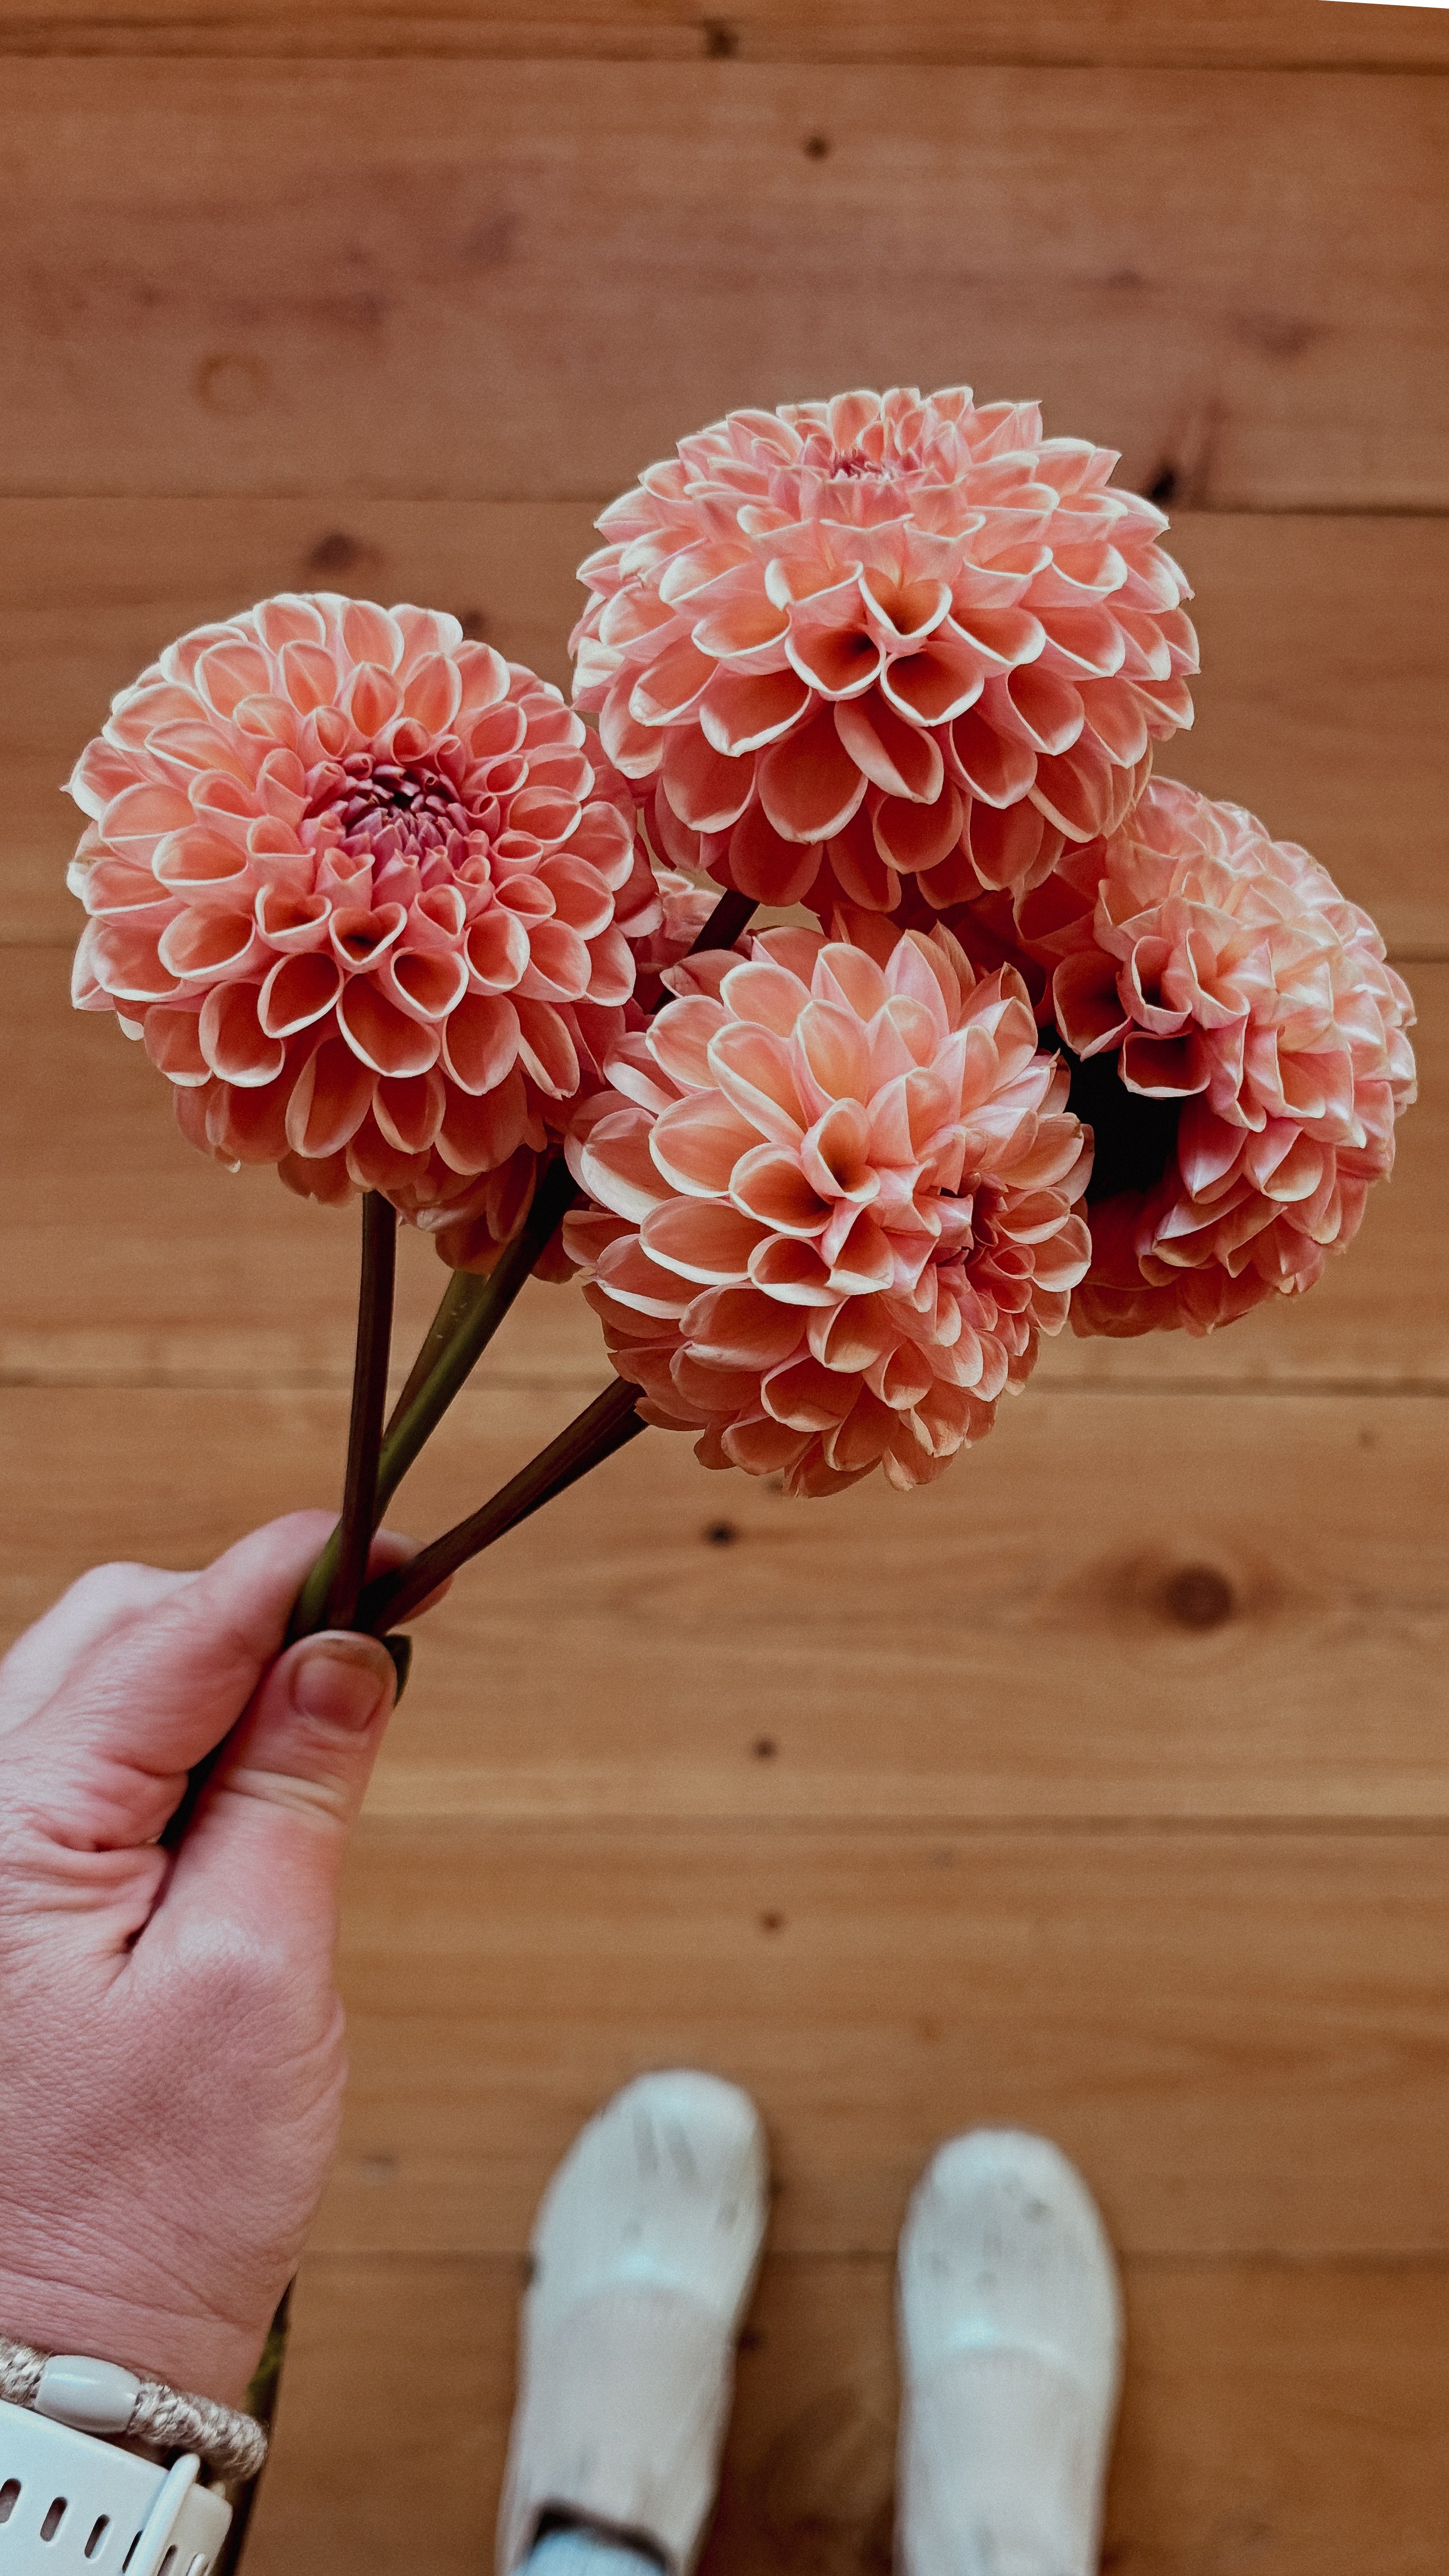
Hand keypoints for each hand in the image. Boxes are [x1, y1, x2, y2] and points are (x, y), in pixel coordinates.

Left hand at [0, 1513, 427, 2405]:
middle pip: (110, 1631)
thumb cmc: (138, 2215)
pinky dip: (171, 1756)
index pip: (168, 1630)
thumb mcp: (257, 1981)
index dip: (293, 1571)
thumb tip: (346, 1652)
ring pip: (91, 1691)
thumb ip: (295, 1792)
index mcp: (6, 1826)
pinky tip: (240, 1802)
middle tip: (372, 1649)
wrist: (48, 2370)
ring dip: (210, 1688)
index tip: (393, 1544)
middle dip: (245, 1620)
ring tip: (317, 1738)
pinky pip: (77, 1773)